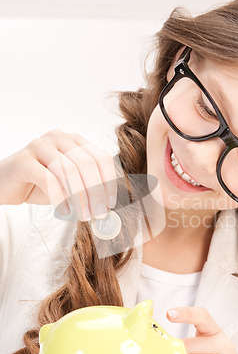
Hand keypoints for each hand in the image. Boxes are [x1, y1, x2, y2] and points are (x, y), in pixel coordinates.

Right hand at [0, 129, 116, 221]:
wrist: (5, 185)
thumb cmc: (39, 185)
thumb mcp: (69, 184)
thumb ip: (87, 187)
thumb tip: (108, 206)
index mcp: (74, 140)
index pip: (100, 158)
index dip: (109, 182)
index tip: (110, 204)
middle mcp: (58, 138)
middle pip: (87, 164)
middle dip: (96, 192)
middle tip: (99, 214)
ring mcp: (40, 145)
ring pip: (69, 171)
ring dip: (80, 197)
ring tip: (83, 216)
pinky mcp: (24, 160)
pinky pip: (49, 180)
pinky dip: (60, 198)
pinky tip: (64, 211)